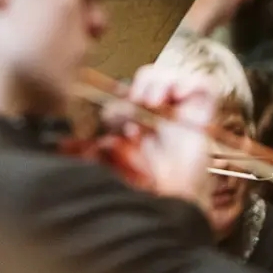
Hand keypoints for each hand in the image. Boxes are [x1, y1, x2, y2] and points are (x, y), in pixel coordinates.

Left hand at [107, 65, 216, 207]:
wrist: (174, 197)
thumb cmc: (148, 182)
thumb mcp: (115, 158)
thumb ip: (95, 148)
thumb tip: (67, 143)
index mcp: (143, 118)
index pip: (133, 88)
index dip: (125, 93)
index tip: (120, 115)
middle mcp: (164, 112)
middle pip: (153, 76)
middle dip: (143, 82)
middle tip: (139, 100)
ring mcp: (185, 112)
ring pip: (175, 74)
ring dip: (162, 80)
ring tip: (155, 100)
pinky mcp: (205, 114)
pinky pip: (204, 85)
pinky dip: (190, 83)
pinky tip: (178, 96)